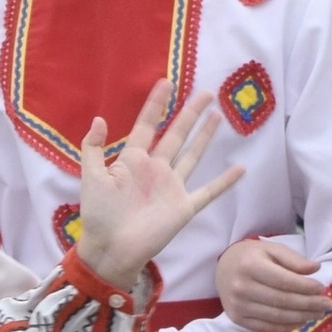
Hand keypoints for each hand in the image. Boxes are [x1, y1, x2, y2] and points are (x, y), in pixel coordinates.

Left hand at [75, 80, 245, 287]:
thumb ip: (93, 148)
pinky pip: (208, 191)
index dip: (155, 105)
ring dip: (205, 136)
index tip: (166, 83)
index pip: (147, 126)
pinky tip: (240, 168)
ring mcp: (171, 187)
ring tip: (218, 115)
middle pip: (176, 135)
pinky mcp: (184, 207)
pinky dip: (224, 181)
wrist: (111, 248)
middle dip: (189, 114)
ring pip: (193, 155)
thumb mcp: (90, 177)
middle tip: (205, 92)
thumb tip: (100, 118)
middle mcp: (155, 169)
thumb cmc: (98, 215)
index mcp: (132, 161)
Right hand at [217, 238, 328, 331]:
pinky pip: (267, 326)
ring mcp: (237, 305)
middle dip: (308, 304)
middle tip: (326, 304)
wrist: (223, 269)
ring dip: (302, 317)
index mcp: (249, 266)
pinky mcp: (237, 319)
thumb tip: (315, 269)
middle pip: (282, 301)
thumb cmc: (251, 257)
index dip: (305, 287)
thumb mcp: (272, 249)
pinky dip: (287, 326)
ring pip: (276, 316)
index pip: (283, 281)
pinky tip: (301, 320)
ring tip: (318, 313)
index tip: (322, 289)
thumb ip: (293, 259)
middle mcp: (241, 287)